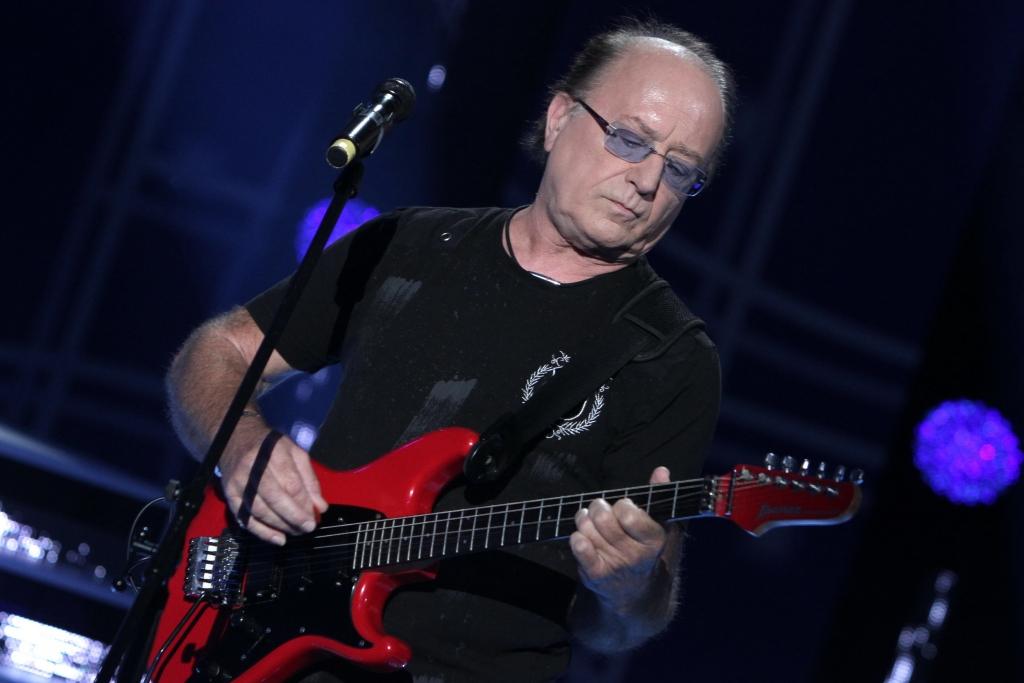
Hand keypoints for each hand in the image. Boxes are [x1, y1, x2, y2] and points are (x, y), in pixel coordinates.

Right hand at [218, 431, 327, 544]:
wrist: (234, 439)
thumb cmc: (269, 447)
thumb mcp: (295, 453)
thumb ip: (309, 479)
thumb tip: (320, 507)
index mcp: (273, 453)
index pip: (290, 482)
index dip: (304, 502)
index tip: (316, 514)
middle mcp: (252, 467)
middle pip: (274, 497)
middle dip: (293, 516)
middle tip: (308, 527)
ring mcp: (238, 482)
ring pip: (259, 510)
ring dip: (280, 526)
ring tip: (296, 532)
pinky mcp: (230, 495)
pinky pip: (245, 518)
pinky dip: (262, 532)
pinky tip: (278, 539)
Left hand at [570, 466, 670, 611]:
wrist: (633, 593)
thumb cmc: (641, 548)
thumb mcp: (655, 524)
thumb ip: (657, 495)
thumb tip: (661, 471)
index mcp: (654, 539)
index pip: (629, 513)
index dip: (621, 506)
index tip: (623, 509)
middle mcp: (636, 555)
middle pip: (604, 517)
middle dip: (598, 508)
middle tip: (601, 512)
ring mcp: (615, 565)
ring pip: (587, 528)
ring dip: (585, 521)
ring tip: (590, 524)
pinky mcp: (596, 574)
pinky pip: (579, 546)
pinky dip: (576, 537)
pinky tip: (581, 538)